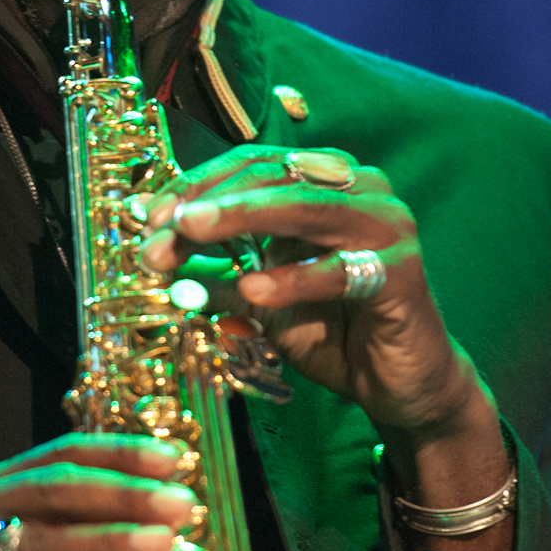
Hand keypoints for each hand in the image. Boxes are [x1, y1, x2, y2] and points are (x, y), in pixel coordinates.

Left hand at [138, 146, 512, 550]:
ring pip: (305, 205)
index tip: (149, 216)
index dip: (197, 184)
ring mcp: (385, 224)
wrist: (398, 384)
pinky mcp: (402, 271)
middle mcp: (357, 188)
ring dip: (242, 217)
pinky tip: (252, 290)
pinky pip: (341, 269)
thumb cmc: (330, 329)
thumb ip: (212, 273)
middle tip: (160, 230)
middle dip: (209, 203)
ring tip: (191, 231)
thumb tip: (151, 254)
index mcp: (322, 182)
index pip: (252, 165)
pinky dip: (293, 278)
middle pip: (272, 176)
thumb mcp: (257, 298)